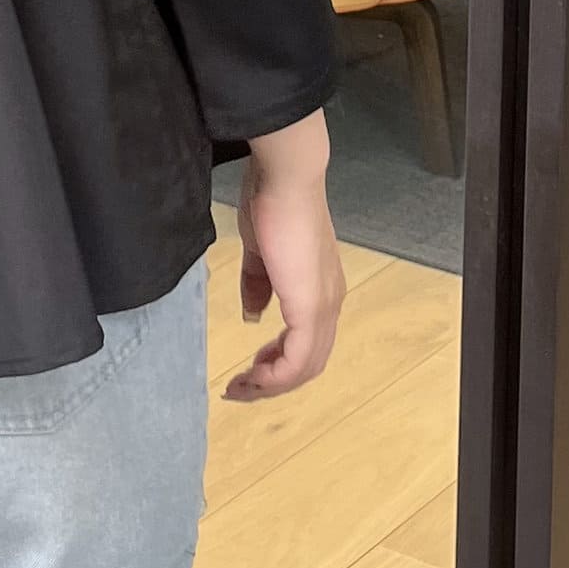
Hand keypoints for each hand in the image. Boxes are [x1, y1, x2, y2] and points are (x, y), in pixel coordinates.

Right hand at [225, 111, 344, 402]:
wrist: (286, 179)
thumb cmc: (271, 203)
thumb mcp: (259, 251)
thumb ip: (257, 285)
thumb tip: (253, 317)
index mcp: (318, 289)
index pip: (306, 342)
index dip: (277, 363)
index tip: (247, 370)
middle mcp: (329, 303)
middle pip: (308, 364)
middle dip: (272, 382)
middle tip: (239, 388)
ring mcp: (323, 306)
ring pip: (306, 367)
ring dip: (272, 384)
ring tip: (241, 387)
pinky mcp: (311, 307)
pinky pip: (298, 359)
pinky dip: (276, 376)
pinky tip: (253, 376)